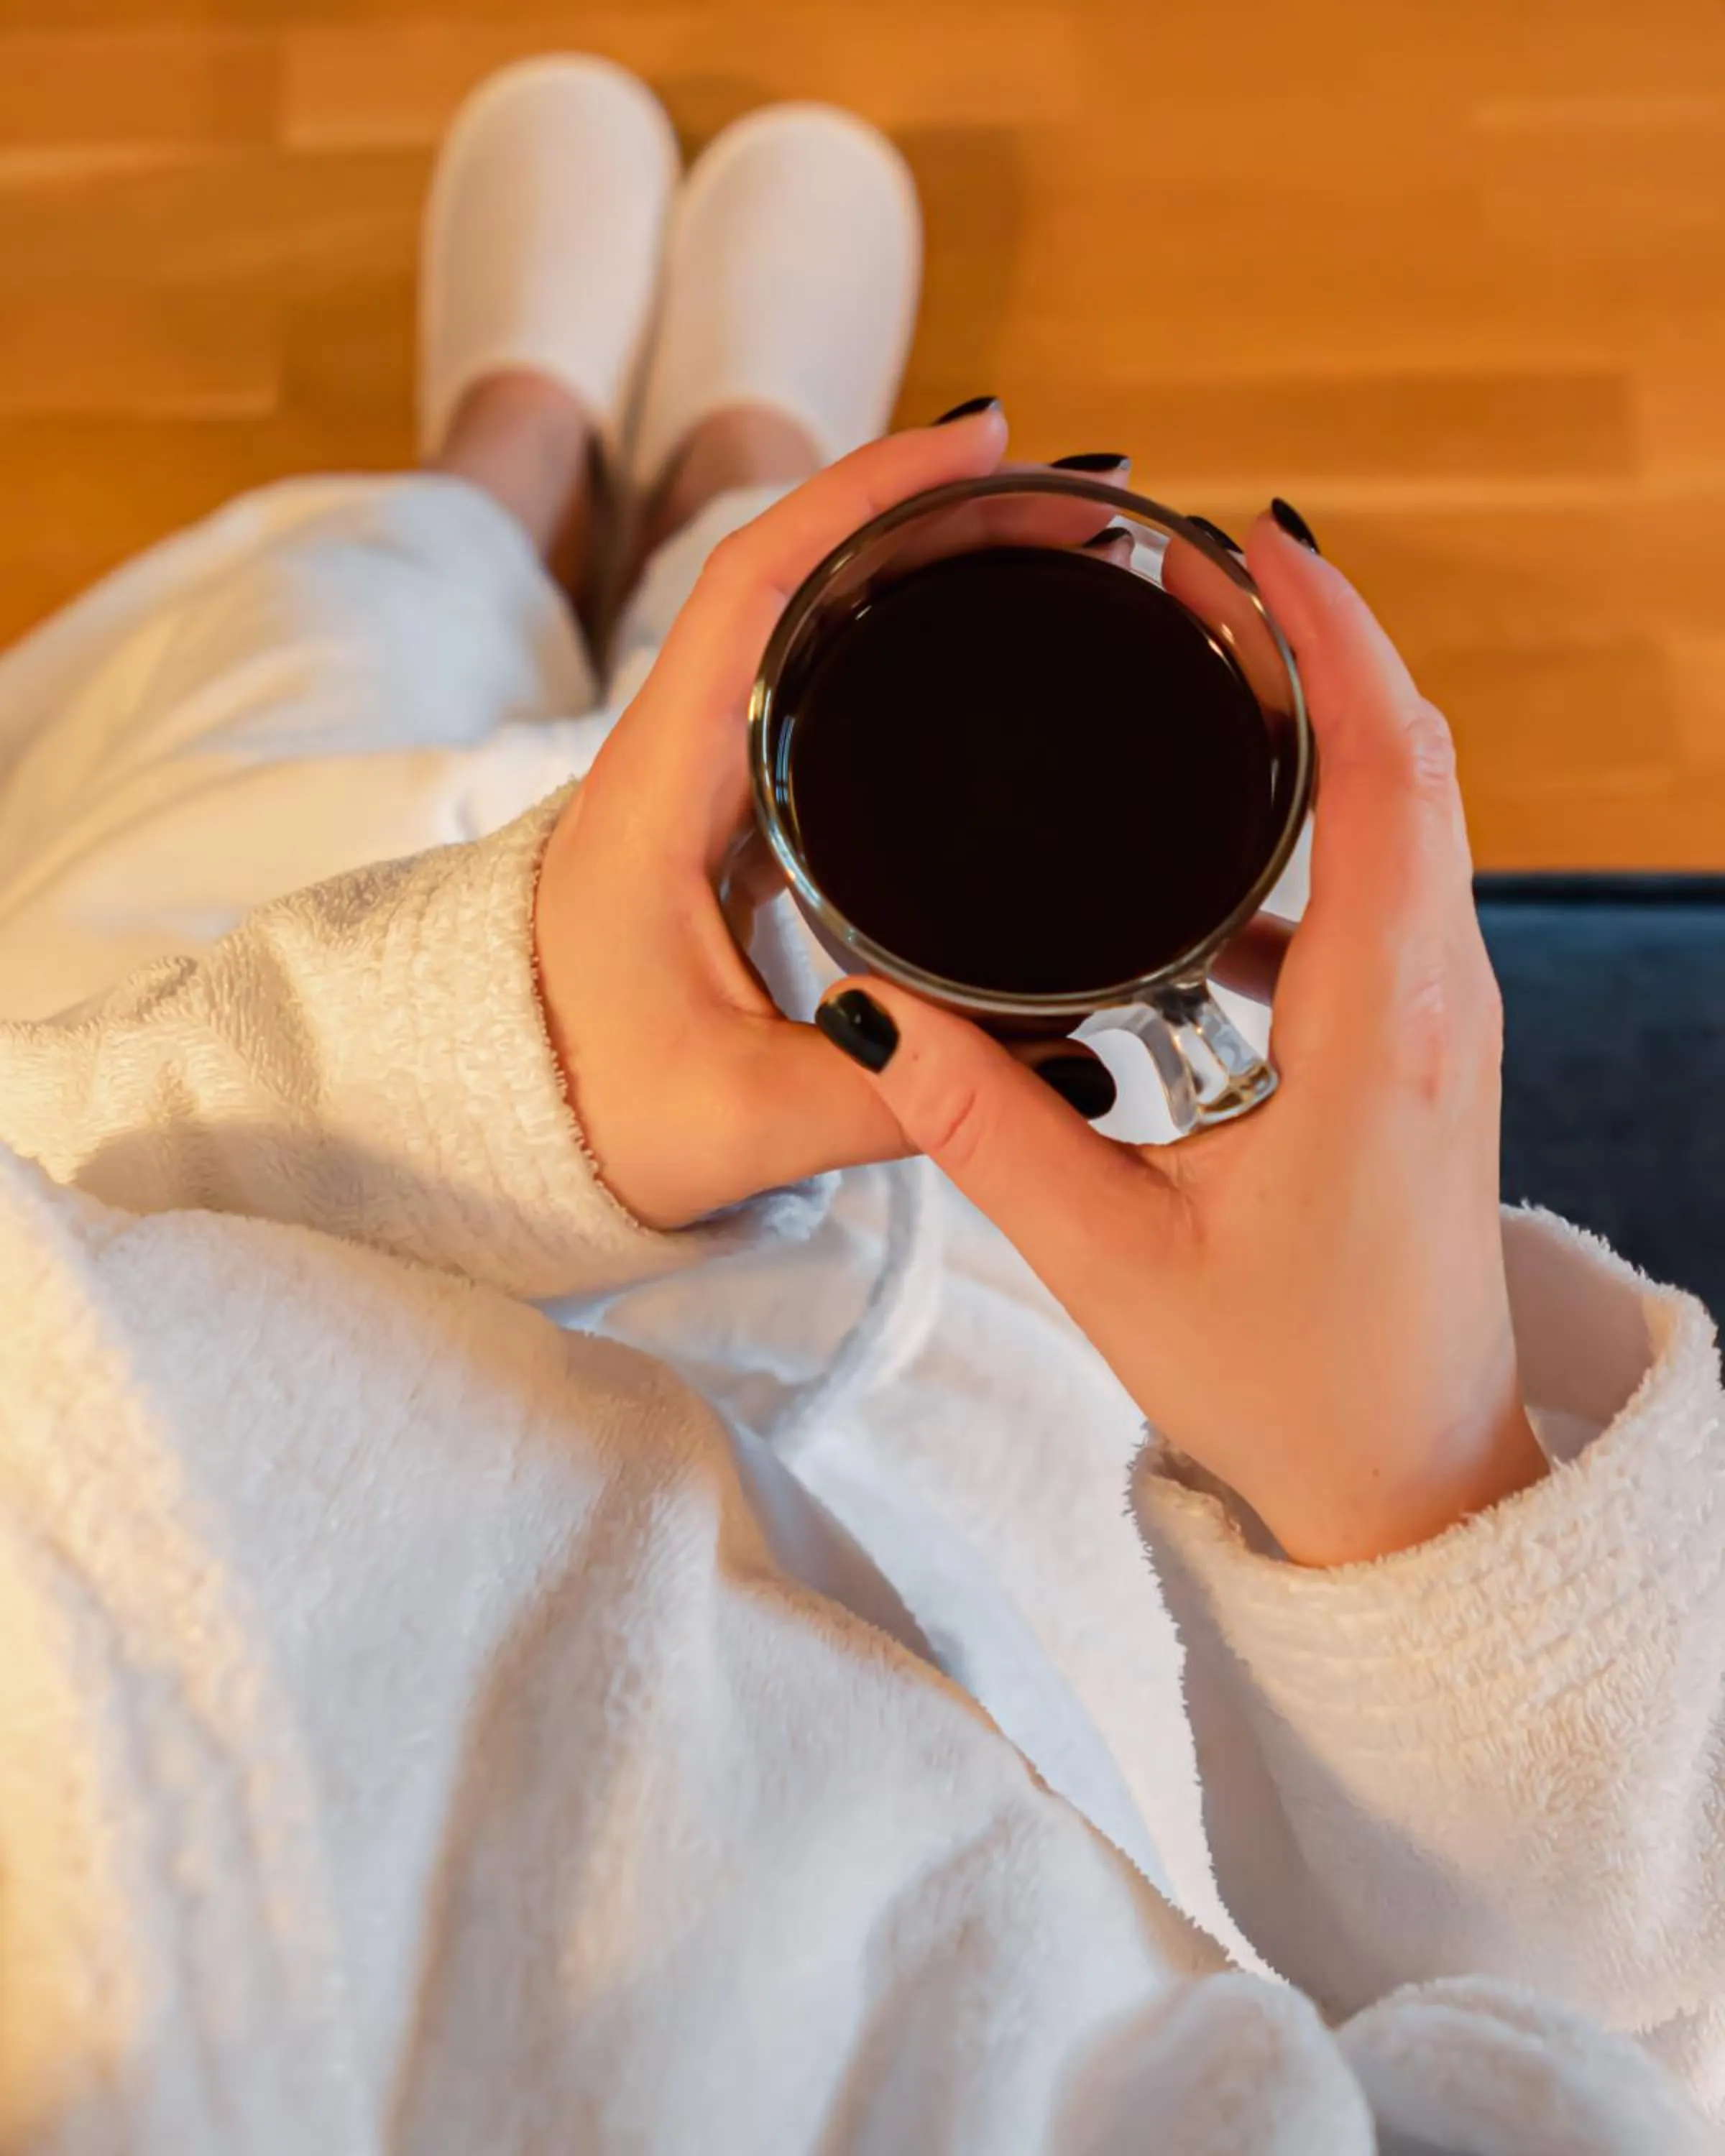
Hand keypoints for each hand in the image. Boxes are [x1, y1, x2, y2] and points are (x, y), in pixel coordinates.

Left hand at [532, 410, 1016, 1231]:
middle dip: (933, 512)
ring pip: (804, 620)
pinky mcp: (723, 814)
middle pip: (798, 572)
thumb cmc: (582, 1111)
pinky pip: (807, 684)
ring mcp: (695, 776)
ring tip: (1049, 548)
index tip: (983, 443)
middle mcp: (670, 754)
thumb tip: (1063, 1071)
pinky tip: (971, 643)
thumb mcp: (738, 1119)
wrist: (491, 1124)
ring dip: (917, 564)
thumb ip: (891, 1099)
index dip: (867, 493)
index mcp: (656, 790)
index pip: (756, 583)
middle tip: (1071, 505)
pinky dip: (892, 635)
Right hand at [813, 518, 1545, 1565]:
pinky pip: (1387, 898)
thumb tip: (867, 1008)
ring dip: (1333, 732)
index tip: (1259, 542)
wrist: (1408, 1483)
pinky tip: (1216, 861)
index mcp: (1382, 1031)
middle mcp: (1441, 1005)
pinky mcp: (1422, 1055)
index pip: (1389, 776)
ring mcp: (1445, 1027)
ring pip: (1412, 824)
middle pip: (1417, 766)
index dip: (1336, 640)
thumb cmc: (1288, 1386)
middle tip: (1212, 573)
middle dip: (1329, 646)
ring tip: (1215, 674)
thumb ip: (978, 1122)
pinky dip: (1321, 835)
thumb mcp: (1105, 1256)